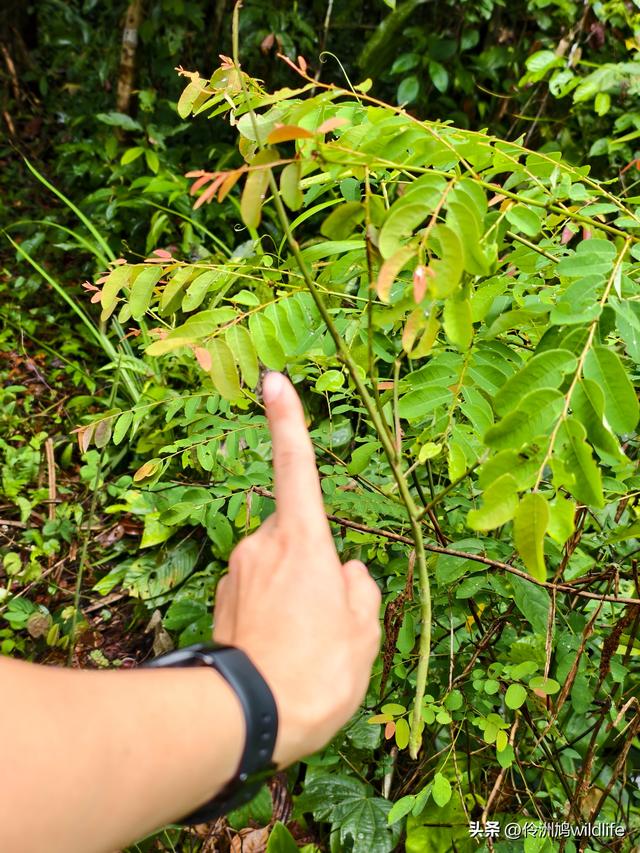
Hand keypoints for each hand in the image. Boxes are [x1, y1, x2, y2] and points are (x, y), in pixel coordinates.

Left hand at [213, 371, 380, 767]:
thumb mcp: (364, 632)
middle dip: (315, 563)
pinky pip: (257, 591)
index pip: (296, 466)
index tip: (273, 380)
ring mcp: (236, 571)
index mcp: (304, 541)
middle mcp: (263, 545)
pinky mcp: (219, 598)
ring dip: (294, 592)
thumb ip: (360, 589)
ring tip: (304, 646)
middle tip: (327, 623)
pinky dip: (271, 611)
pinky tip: (280, 650)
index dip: (287, 420)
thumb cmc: (317, 673)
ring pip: (278, 566)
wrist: (249, 719)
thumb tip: (347, 572)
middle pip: (298, 535)